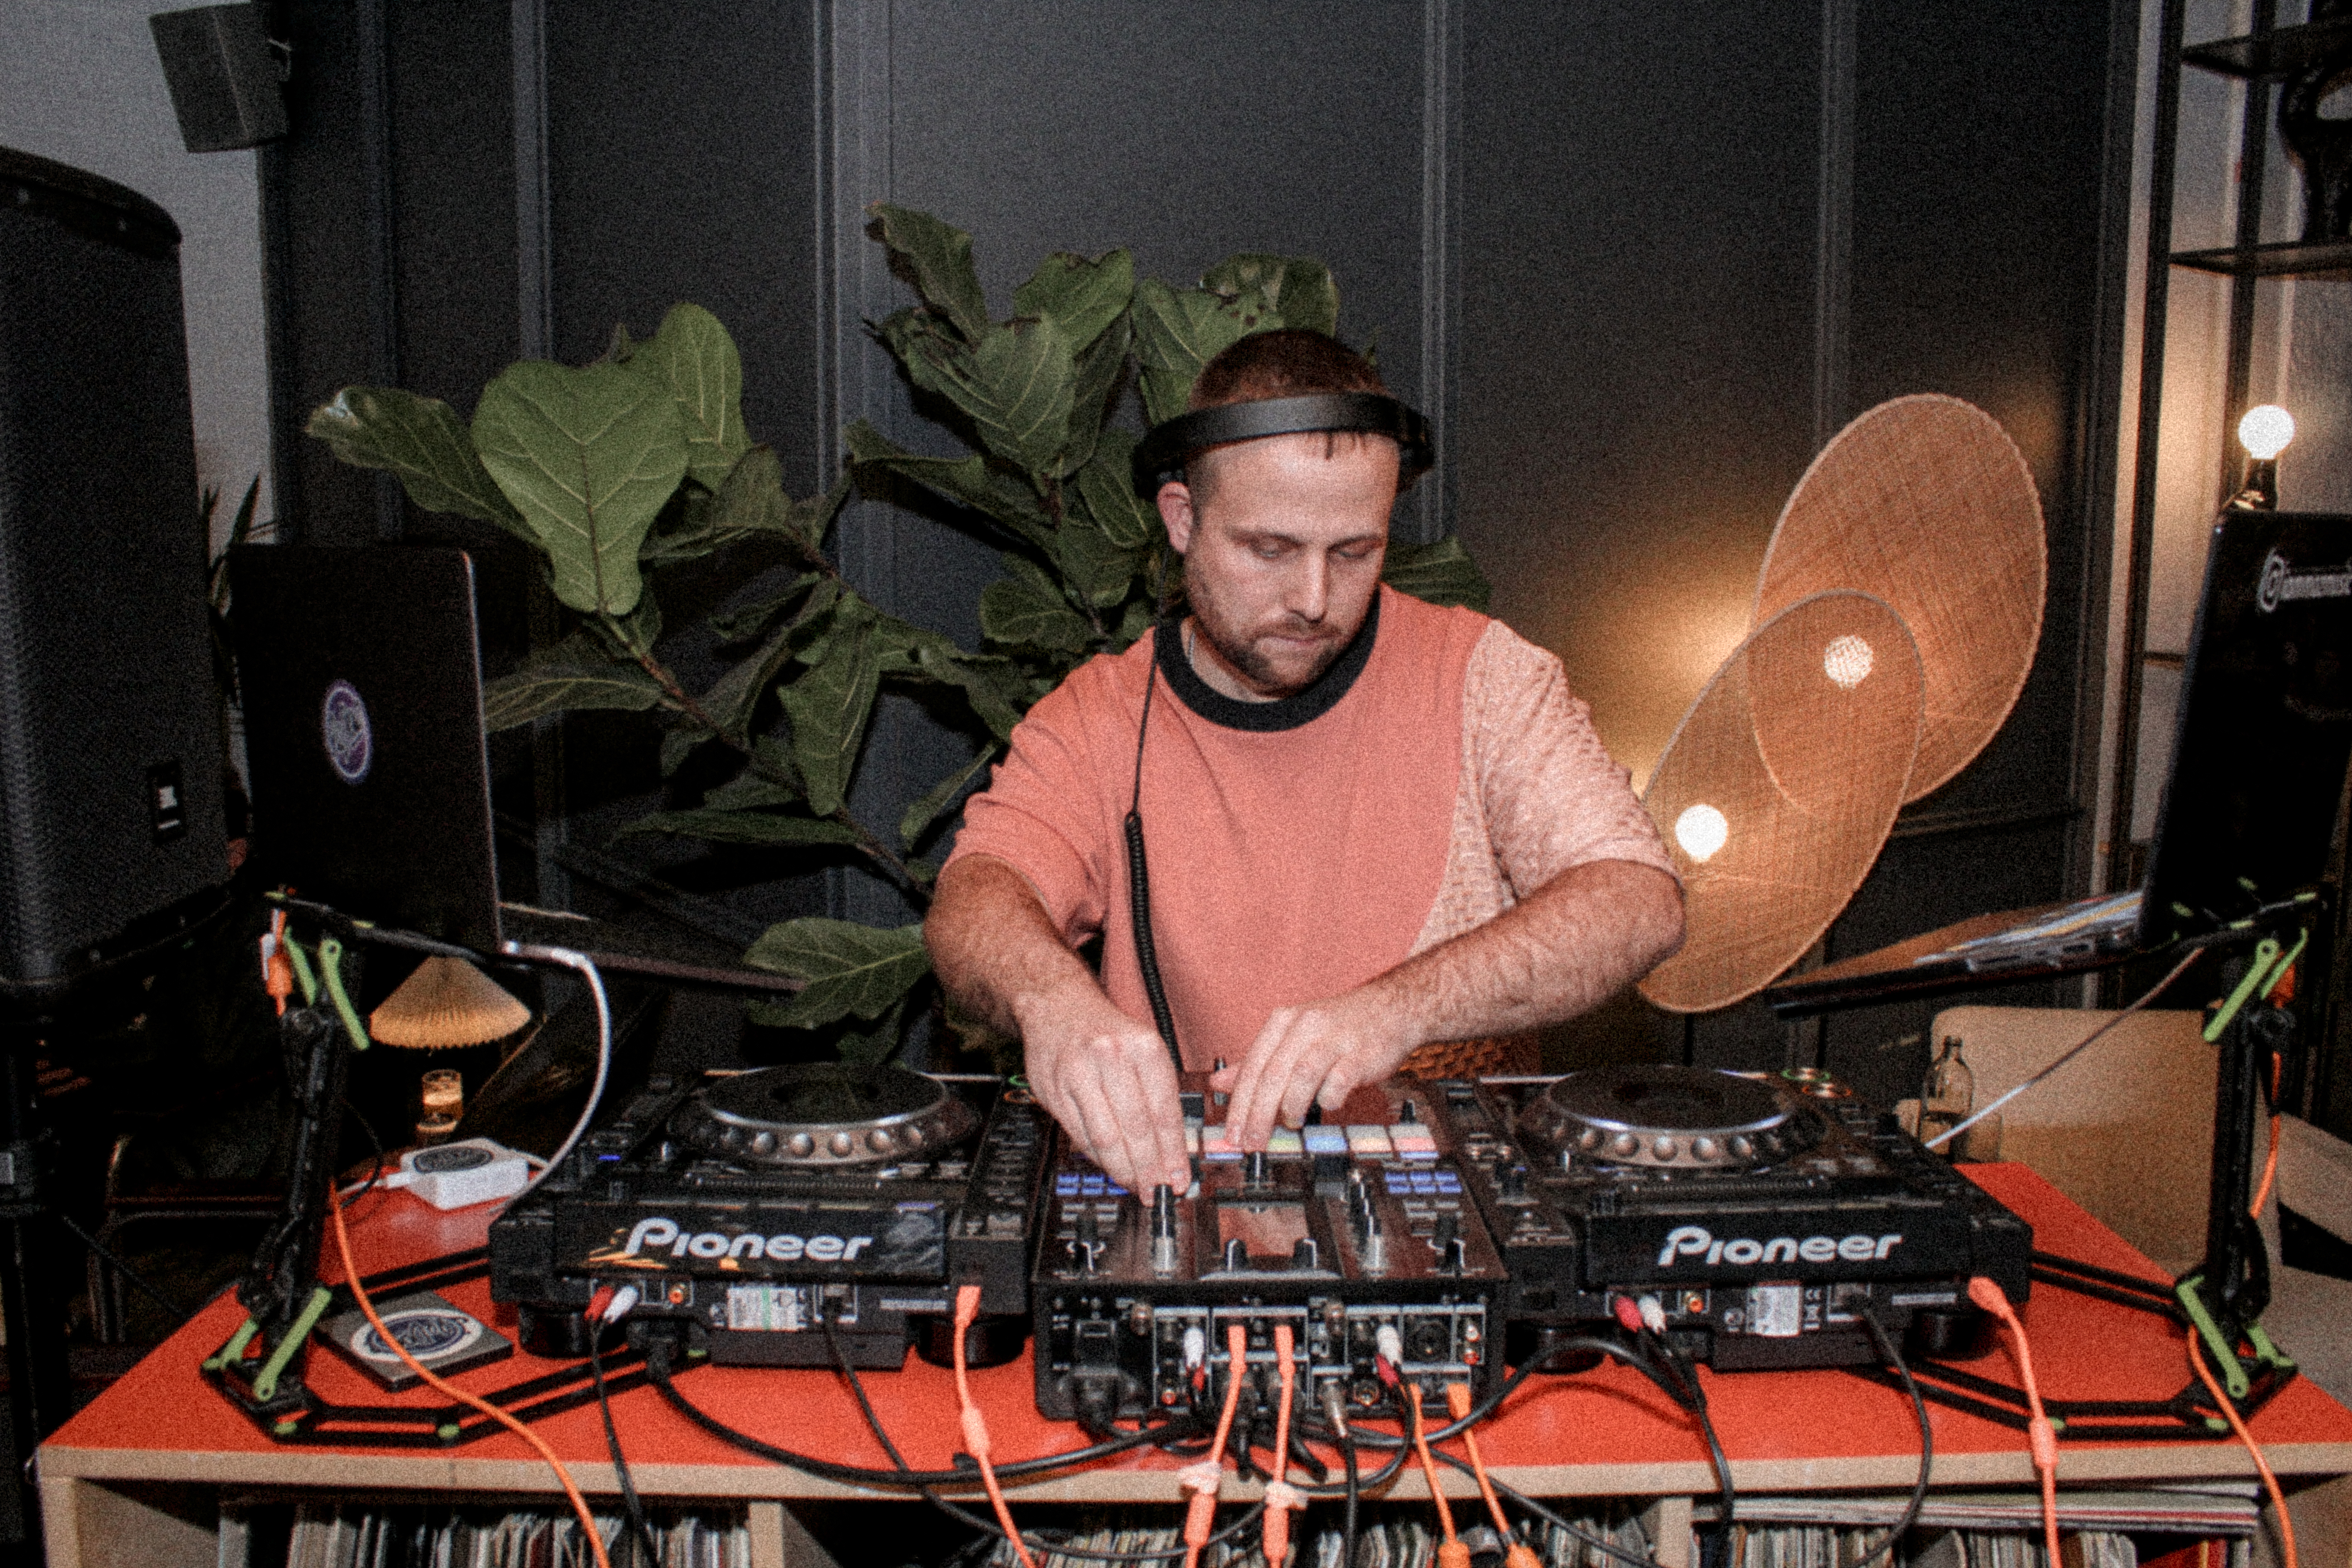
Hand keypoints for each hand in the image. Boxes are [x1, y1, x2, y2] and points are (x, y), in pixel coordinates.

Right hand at [1016, 987, 1190, 1194]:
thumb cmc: (1107, 1032)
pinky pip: (1080, 1134)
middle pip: (1136, 1128)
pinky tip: (1109, 1166)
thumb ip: (1160, 1095)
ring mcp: (1079, 1073)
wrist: (1057, 1005)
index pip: (1164, 1111)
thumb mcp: (1144, 1050)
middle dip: (1150, 1168)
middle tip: (1157, 1191)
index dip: (1173, 1153)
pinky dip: (1097, 1156)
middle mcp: (1111, 1057)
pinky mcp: (1054, 1089)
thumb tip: (1175, 1149)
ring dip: (1123, 1169)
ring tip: (1135, 1186)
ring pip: (1106, 1136)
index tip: (1180, 1178)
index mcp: (1144, 1048)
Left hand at [1210, 989, 1418, 1150]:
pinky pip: (1338, 1082)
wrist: (1391, 1008)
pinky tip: (1327, 1105)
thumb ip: (1256, 1063)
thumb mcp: (1291, 1037)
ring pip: (1301, 1076)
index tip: (1232, 1135)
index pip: (1251, 1067)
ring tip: (1290, 1124)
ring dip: (1291, 1107)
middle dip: (1258, 1115)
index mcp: (1283, 1022)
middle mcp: (1305, 1026)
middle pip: (1272, 1075)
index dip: (1239, 1105)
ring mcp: (1334, 1038)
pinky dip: (1328, 1099)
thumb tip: (1218, 1084)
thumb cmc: (1337, 1028)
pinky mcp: (1360, 1053)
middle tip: (1252, 1143)